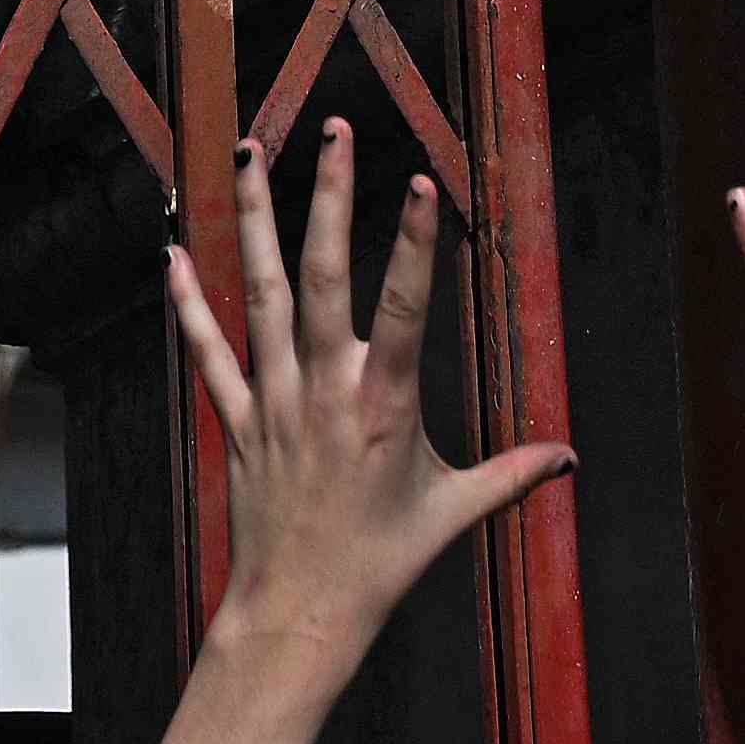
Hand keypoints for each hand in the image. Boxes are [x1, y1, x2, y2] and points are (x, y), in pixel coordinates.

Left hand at [155, 122, 570, 743]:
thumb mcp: (454, 514)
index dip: (411, 242)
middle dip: (331, 196)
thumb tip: (570, 459)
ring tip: (256, 152)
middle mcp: (325, 388)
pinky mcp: (239, 419)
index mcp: (384, 402)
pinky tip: (174, 256)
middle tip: (335, 129)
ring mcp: (276, 398)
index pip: (403, 305)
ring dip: (257, 218)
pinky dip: (189, 304)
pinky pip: (209, 352)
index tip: (418, 180)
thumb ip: (512, 475)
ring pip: (262, 292)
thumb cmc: (381, 563)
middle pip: (325, 274)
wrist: (301, 614)